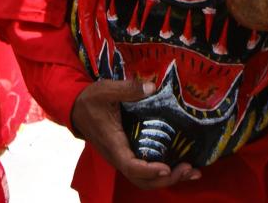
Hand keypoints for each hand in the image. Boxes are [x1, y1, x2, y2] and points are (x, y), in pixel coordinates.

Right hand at [70, 79, 201, 188]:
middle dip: (166, 179)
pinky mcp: (128, 154)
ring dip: (168, 179)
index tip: (167, 167)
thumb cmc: (91, 100)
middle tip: (188, 169)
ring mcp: (123, 157)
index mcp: (113, 143)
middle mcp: (118, 156)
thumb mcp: (107, 90)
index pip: (130, 166)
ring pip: (144, 179)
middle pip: (141, 180)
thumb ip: (128, 89)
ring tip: (191, 171)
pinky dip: (164, 172)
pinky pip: (145, 170)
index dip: (149, 170)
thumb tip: (152, 87)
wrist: (76, 108)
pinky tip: (181, 165)